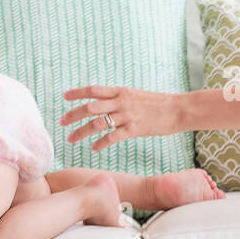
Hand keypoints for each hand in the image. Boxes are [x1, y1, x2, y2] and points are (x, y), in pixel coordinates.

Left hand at [60, 85, 179, 152]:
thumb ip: (121, 98)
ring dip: (81, 132)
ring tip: (71, 139)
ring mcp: (127, 116)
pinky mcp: (134, 129)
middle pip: (90, 107)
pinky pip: (112, 137)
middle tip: (61, 122)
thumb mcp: (137, 95)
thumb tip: (107, 103)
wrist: (178, 109)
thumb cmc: (159, 103)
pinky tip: (93, 148)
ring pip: (97, 123)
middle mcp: (121, 102)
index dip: (77, 93)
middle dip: (73, 115)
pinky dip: (100, 143)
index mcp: (121, 91)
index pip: (93, 90)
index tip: (64, 96)